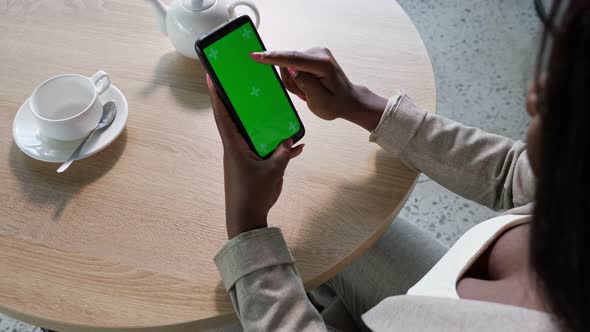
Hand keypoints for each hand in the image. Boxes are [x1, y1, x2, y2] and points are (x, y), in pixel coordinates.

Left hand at [207, 76, 304, 238]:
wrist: (247, 221)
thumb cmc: (253, 194)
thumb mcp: (273, 171)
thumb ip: (282, 152)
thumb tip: (289, 140)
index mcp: (234, 146)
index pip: (222, 115)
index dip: (217, 95)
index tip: (211, 76)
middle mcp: (235, 148)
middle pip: (236, 120)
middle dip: (240, 102)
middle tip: (247, 85)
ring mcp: (243, 158)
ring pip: (252, 134)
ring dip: (262, 124)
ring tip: (274, 110)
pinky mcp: (252, 167)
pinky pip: (265, 151)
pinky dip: (277, 147)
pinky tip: (296, 146)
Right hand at [250, 47, 387, 130]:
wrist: (348, 100)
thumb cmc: (336, 104)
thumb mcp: (321, 102)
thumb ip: (306, 84)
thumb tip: (292, 69)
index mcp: (322, 64)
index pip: (292, 59)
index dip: (272, 58)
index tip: (255, 55)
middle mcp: (319, 53)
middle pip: (288, 64)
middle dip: (290, 82)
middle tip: (304, 96)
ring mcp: (315, 52)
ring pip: (288, 65)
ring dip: (293, 82)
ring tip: (307, 93)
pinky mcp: (311, 54)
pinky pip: (292, 65)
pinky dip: (296, 79)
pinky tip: (307, 87)